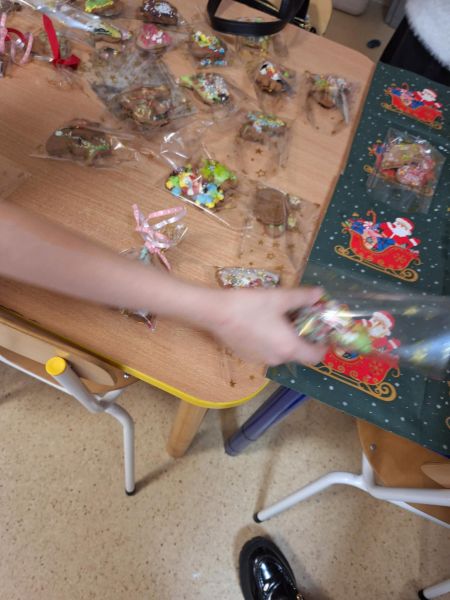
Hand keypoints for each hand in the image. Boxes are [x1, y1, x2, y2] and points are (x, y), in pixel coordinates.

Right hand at [205, 286, 327, 365]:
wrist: (216, 313)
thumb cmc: (250, 305)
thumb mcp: (280, 297)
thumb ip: (303, 297)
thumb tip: (319, 293)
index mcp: (289, 348)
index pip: (316, 356)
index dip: (323, 345)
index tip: (323, 331)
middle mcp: (277, 359)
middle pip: (299, 354)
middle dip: (304, 338)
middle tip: (302, 318)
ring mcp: (261, 360)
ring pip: (282, 352)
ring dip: (287, 340)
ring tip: (281, 319)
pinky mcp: (247, 357)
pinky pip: (268, 352)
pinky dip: (272, 342)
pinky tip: (263, 324)